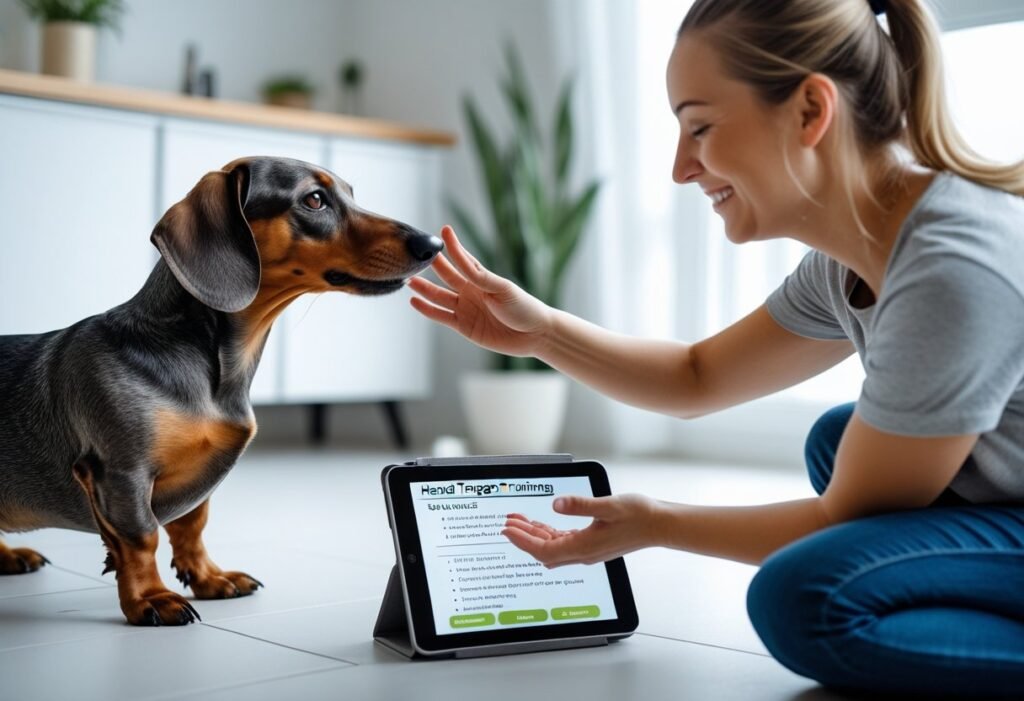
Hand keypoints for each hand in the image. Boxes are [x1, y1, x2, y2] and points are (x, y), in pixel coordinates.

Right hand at [408, 226, 553, 358]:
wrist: (534, 335)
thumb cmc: (523, 308)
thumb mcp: (502, 288)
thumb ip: (479, 277)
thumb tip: (461, 260)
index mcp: (482, 279)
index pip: (462, 259)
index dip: (452, 246)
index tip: (442, 231)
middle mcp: (471, 291)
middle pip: (447, 276)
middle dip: (433, 266)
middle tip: (415, 255)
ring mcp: (466, 309)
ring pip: (439, 296)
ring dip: (424, 288)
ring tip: (408, 279)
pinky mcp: (464, 326)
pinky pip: (441, 316)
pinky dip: (427, 309)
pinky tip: (414, 301)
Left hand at [502, 494, 662, 567]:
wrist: (659, 525)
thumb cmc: (639, 515)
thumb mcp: (608, 505)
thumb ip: (580, 505)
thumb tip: (556, 504)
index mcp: (584, 547)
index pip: (542, 550)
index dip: (522, 541)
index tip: (507, 530)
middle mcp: (583, 553)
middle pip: (543, 550)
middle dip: (522, 538)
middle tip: (507, 523)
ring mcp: (587, 550)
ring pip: (552, 547)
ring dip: (534, 535)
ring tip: (519, 520)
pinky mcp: (592, 544)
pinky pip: (563, 543)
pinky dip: (548, 534)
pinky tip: (542, 524)